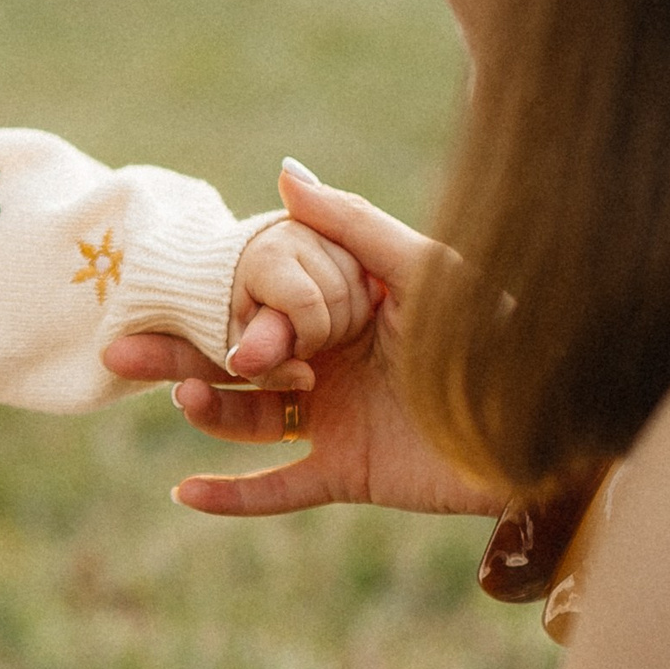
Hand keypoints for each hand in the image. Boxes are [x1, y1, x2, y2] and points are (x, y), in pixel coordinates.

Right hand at [104, 167, 501, 519]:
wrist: (549, 419)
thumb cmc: (499, 328)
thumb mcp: (424, 267)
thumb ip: (352, 224)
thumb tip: (282, 173)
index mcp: (336, 312)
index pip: (258, 306)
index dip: (217, 303)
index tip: (166, 290)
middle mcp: (325, 364)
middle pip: (233, 361)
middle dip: (177, 355)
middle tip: (119, 346)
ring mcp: (332, 420)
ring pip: (247, 419)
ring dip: (209, 412)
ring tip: (185, 398)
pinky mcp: (346, 473)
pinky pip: (277, 488)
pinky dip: (233, 495)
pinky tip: (185, 492)